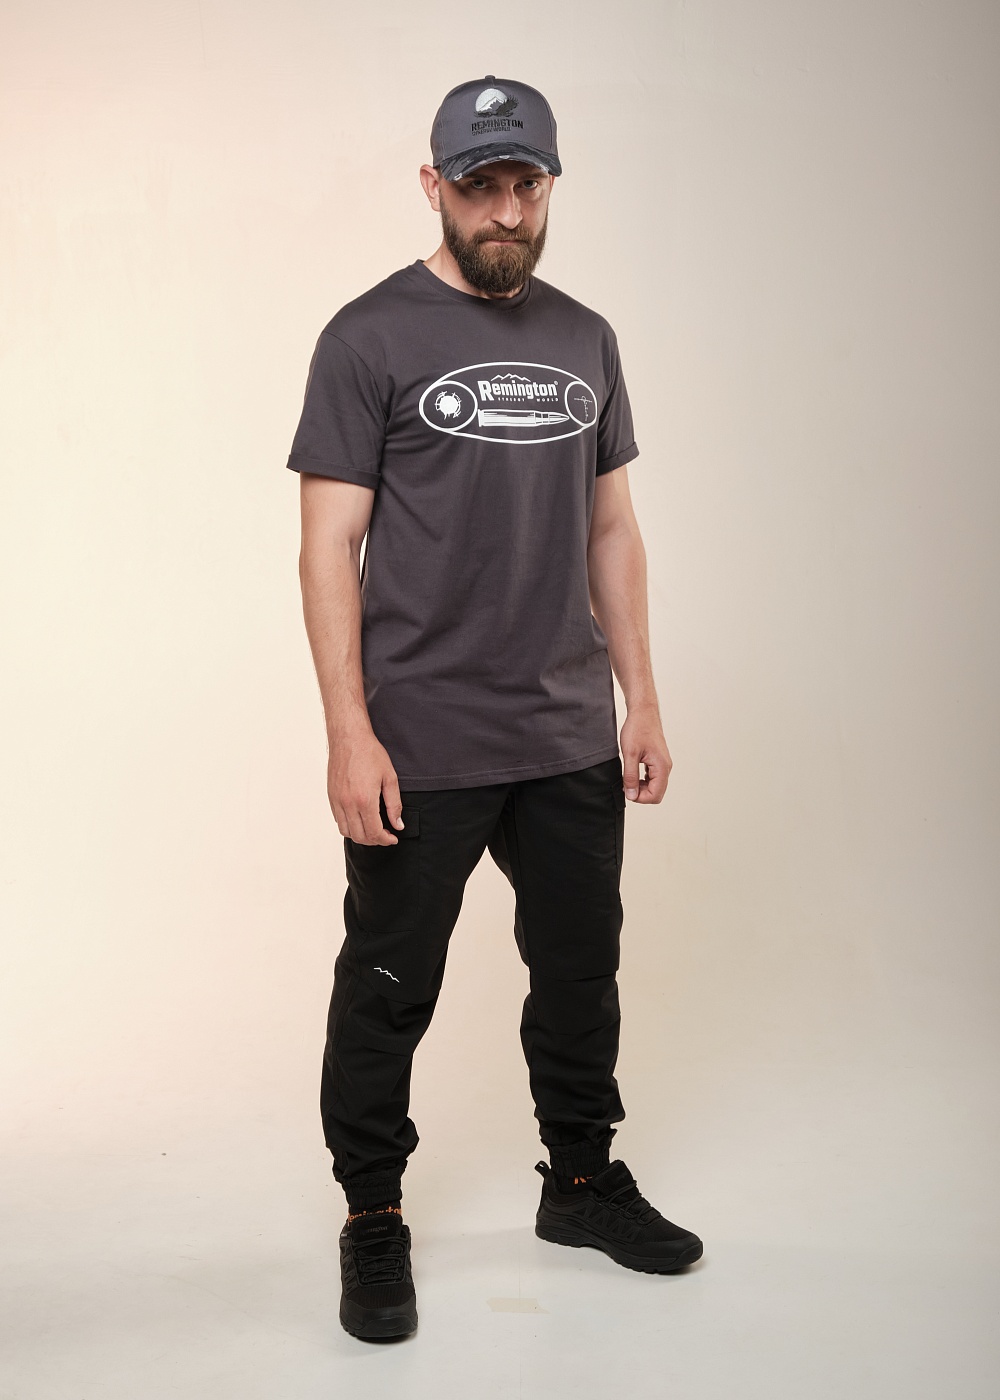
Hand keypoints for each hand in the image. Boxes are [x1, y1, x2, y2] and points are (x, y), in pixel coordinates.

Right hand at [327, 728, 404, 844]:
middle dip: (375, 841)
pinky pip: (338, 820)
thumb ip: (394, 805)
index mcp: (365, 800)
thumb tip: (398, 824)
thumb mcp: (390, 778)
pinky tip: (360, 820)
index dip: (385, 840)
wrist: (349, 738)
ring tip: (372, 830)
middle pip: (360, 836)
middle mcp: (348, 804)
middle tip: (385, 835)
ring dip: (360, 836)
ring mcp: (337, 801)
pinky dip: (349, 826)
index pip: (374, 832)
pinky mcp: (331, 796)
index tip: (393, 838)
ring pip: (346, 832)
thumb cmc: (369, 753)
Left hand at [620, 704, 671, 802]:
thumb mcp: (630, 754)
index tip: (627, 790)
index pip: (655, 795)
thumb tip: (632, 795)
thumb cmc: (638, 728)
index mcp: (662, 767)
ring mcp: (663, 764)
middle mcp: (666, 767)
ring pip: (655, 786)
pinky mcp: (658, 760)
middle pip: (656, 793)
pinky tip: (632, 772)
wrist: (643, 712)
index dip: (639, 798)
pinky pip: (653, 777)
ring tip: (628, 778)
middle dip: (640, 793)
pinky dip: (643, 780)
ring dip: (641, 787)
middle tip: (626, 784)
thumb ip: (630, 777)